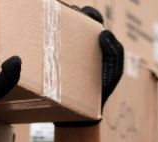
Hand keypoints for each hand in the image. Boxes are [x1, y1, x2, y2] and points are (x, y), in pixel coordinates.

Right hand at [56, 6, 123, 126]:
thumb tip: (104, 32)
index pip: (92, 19)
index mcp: (95, 41)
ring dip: (55, 23)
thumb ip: (115, 50)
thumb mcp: (114, 70)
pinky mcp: (53, 61)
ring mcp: (65, 52)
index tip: (83, 13)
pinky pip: (48, 47)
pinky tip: (42, 38)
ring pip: (59, 31)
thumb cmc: (102, 90)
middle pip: (74, 20)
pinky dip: (45, 40)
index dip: (88, 13)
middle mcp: (80, 43)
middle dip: (69, 14)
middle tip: (63, 15)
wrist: (82, 113)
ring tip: (51, 22)